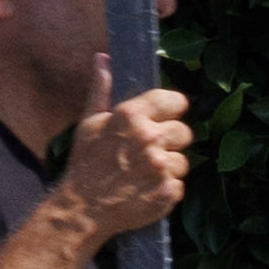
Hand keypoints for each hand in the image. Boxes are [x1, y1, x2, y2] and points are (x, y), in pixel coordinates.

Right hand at [61, 87, 193, 245]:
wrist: (83, 210)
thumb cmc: (85, 164)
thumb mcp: (89, 123)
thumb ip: (101, 89)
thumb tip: (103, 58)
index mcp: (132, 116)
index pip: (175, 100)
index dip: (172, 109)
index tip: (166, 116)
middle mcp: (150, 138)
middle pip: (185, 132)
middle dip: (170, 140)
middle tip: (150, 151)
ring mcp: (161, 167)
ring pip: (183, 161)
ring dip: (168, 167)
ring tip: (145, 174)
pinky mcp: (169, 192)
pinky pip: (179, 185)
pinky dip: (166, 188)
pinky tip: (147, 190)